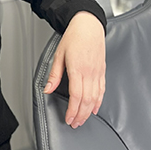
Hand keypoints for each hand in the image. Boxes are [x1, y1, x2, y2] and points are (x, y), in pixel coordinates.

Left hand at [43, 11, 105, 127]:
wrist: (89, 25)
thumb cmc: (74, 37)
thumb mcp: (59, 54)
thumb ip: (54, 74)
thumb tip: (47, 89)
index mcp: (78, 68)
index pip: (76, 95)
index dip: (72, 110)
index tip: (68, 118)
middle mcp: (90, 72)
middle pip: (87, 100)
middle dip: (80, 115)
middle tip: (74, 124)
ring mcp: (98, 72)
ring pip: (96, 98)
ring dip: (89, 112)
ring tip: (82, 120)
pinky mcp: (102, 71)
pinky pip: (102, 90)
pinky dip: (99, 102)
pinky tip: (95, 109)